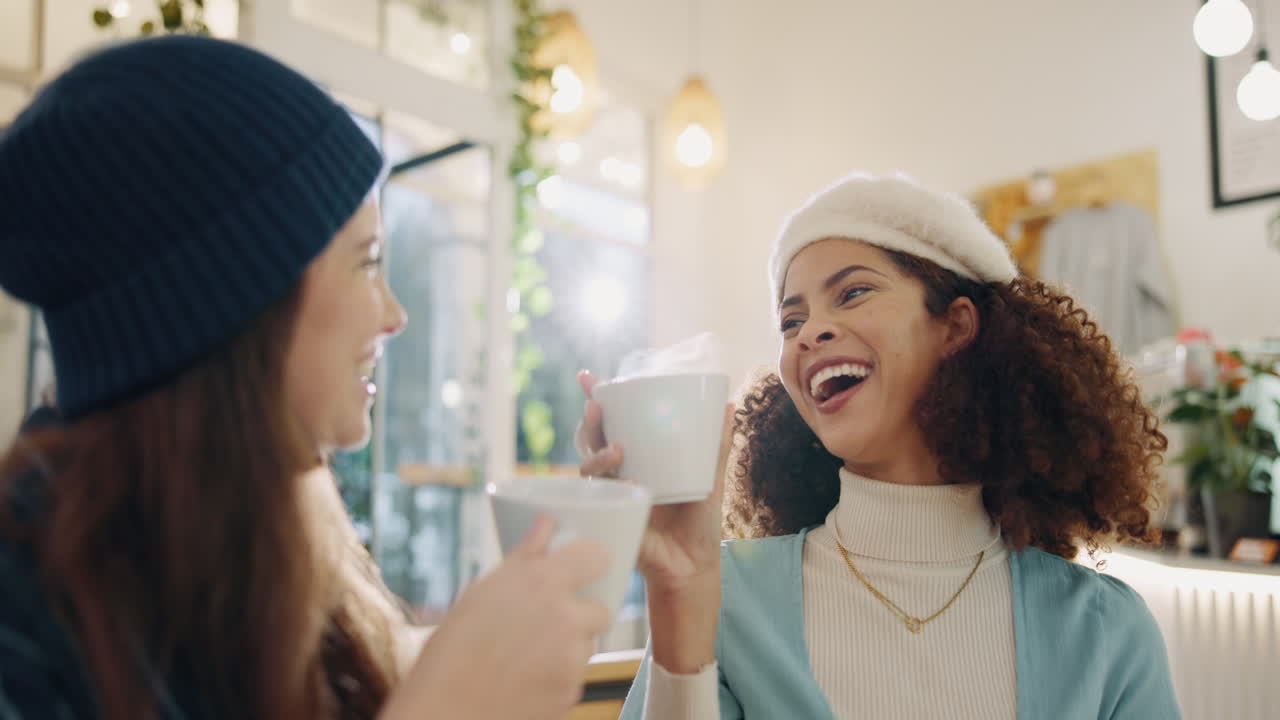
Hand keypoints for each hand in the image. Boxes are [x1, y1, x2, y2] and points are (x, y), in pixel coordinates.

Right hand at [382, 517, 610, 719]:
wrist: (445, 710)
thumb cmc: (453, 648)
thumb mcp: (482, 592)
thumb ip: (524, 557)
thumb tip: (546, 523)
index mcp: (542, 582)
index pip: (597, 557)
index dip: (594, 562)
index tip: (587, 568)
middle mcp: (565, 617)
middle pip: (600, 610)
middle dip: (581, 615)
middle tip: (550, 622)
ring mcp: (572, 658)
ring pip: (587, 645)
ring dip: (569, 648)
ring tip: (527, 655)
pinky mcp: (572, 691)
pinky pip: (575, 677)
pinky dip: (558, 677)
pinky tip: (526, 679)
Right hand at [575, 370, 731, 672]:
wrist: (695, 564)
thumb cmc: (699, 522)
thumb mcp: (711, 477)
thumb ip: (716, 444)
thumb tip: (729, 404)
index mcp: (637, 458)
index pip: (610, 423)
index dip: (595, 399)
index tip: (588, 377)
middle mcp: (618, 473)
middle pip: (591, 439)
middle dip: (588, 419)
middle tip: (594, 403)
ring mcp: (612, 495)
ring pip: (588, 466)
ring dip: (595, 452)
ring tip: (616, 447)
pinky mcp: (613, 517)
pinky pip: (601, 498)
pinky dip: (609, 486)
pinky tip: (624, 480)